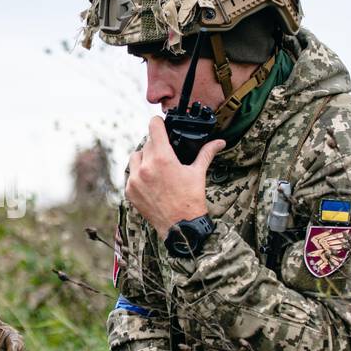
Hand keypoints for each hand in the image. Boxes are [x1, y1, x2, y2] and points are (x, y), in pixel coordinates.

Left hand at [126, 117, 225, 238]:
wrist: (181, 227)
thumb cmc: (191, 199)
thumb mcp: (198, 173)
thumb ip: (206, 153)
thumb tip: (220, 142)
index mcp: (163, 158)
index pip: (153, 128)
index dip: (157, 123)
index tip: (159, 123)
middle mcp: (145, 167)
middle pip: (146, 143)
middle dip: (156, 145)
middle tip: (166, 152)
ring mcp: (135, 180)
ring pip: (135, 157)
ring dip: (144, 157)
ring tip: (156, 165)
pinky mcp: (130, 191)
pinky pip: (131, 175)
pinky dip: (139, 174)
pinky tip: (150, 180)